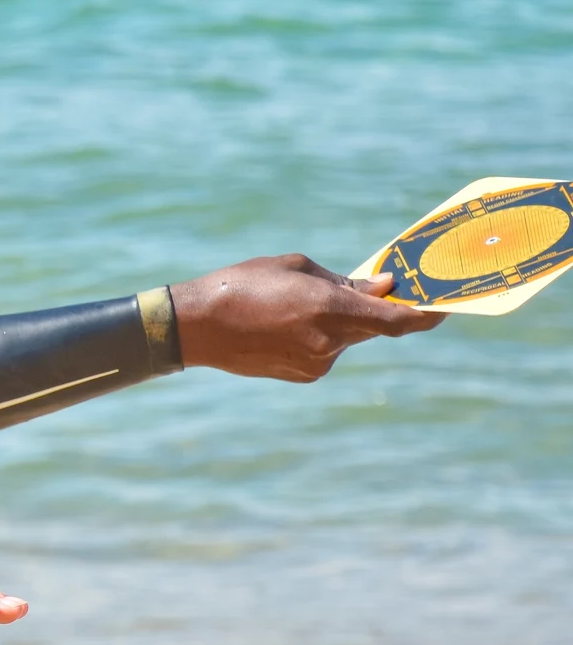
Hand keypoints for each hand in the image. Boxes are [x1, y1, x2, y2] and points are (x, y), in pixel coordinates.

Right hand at [169, 253, 442, 380]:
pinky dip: (321, 334)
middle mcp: (330, 342)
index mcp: (331, 310)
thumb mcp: (295, 268)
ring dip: (340, 319)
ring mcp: (318, 363)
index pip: (398, 321)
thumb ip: (344, 282)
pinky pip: (328, 351)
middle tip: (373, 286)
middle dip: (377, 307)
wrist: (196, 326)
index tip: (448, 305)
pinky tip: (286, 323)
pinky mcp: (304, 375)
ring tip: (297, 303)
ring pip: (348, 338)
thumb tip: (382, 288)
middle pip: (375, 327)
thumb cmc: (242, 284)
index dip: (428, 314)